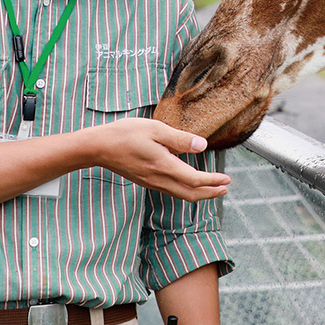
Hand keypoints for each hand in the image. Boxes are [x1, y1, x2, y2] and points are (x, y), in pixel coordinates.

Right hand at [89, 118, 230, 200]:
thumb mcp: (155, 129)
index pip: (194, 179)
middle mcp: (158, 178)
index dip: (212, 181)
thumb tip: (202, 146)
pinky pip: (170, 191)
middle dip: (210, 193)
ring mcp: (151, 182)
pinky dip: (185, 191)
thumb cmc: (125, 134)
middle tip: (225, 188)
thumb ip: (180, 139)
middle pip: (189, 193)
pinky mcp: (145, 181)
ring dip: (199, 194)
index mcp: (163, 165)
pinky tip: (189, 185)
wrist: (98, 147)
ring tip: (213, 189)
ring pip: (180, 195)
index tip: (226, 179)